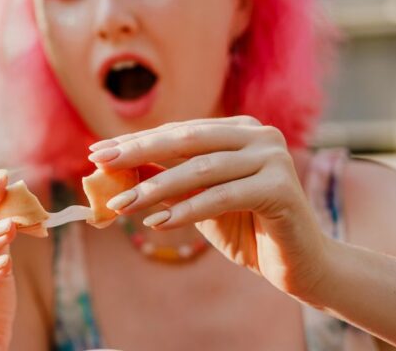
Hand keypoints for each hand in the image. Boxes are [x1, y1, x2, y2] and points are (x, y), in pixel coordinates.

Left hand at [89, 116, 327, 298]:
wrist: (298, 265)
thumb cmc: (245, 229)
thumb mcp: (196, 201)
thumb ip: (164, 181)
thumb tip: (111, 172)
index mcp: (238, 130)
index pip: (178, 132)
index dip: (135, 142)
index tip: (96, 152)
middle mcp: (259, 135)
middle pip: (186, 141)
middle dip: (138, 152)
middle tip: (100, 163)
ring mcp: (273, 158)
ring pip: (201, 169)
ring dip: (155, 187)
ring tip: (121, 203)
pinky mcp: (280, 187)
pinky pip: (223, 196)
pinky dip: (187, 210)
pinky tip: (157, 222)